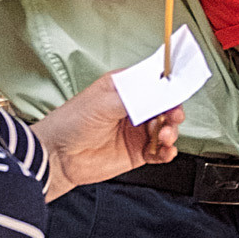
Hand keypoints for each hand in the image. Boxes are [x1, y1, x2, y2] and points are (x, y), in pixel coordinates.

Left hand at [36, 79, 183, 192]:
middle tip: (173, 116)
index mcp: (124, 88)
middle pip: (165, 106)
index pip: (155, 82)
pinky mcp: (137, 152)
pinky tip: (165, 151)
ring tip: (164, 136)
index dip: (169, 85)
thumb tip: (160, 92)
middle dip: (173, 110)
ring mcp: (136, 130)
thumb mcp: (104, 103)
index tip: (180, 89)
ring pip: (166, 128)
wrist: (58, 156)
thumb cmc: (70, 123)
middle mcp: (133, 108)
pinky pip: (160, 151)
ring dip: (171, 132)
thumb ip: (135, 98)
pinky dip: (167, 151)